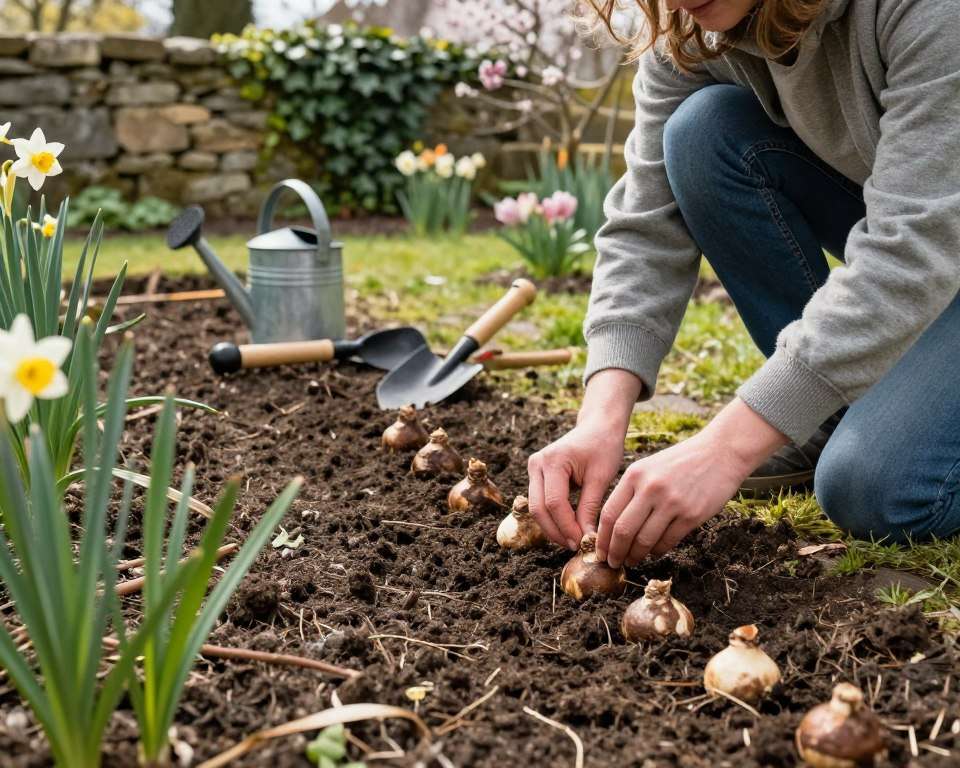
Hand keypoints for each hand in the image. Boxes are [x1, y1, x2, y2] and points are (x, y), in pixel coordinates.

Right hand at [527, 421, 624, 549]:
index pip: (554, 503)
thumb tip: (586, 538)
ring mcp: (533, 468)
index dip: (567, 527)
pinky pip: (540, 502)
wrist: (597, 426)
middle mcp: (537, 463)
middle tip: (576, 547)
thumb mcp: (600, 478)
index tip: (583, 543)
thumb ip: (590, 508)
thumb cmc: (603, 447)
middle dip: (556, 532)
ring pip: (536, 508)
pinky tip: (568, 529)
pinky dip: (552, 518)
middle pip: (539, 508)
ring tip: (572, 541)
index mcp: (553, 461)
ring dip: (552, 528)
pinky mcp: (536, 474)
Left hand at [596, 398, 787, 565]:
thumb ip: (631, 491)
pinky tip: (653, 552)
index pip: (609, 513)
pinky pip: (667, 542)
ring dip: (635, 556)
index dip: (601, 537)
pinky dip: (657, 551)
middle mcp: (650, 489)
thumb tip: (613, 526)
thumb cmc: (681, 462)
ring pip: (644, 540)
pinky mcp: (691, 515)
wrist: (720, 453)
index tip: (599, 550)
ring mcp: (671, 502)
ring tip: (632, 561)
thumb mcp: (649, 467)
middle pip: (623, 531)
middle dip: (614, 552)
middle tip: (612, 562)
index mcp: (635, 475)